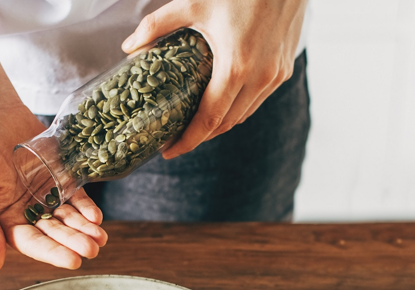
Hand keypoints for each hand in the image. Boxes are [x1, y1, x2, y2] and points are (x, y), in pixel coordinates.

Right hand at [0, 105, 107, 271]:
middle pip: (54, 233)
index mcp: (6, 221)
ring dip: (84, 229)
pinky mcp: (61, 179)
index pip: (32, 243)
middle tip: (92, 250)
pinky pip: (76, 197)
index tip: (73, 261)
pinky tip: (96, 217)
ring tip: (101, 238)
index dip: (52, 253)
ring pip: (68, 218)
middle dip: (73, 242)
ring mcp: (46, 196)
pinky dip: (87, 208)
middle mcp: (28, 213)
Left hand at [122, 0, 306, 158]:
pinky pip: (258, 99)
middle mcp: (260, 78)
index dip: (188, 140)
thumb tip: (129, 47)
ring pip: (244, 114)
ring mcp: (276, 75)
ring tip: (196, 124)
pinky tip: (222, 101)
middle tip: (176, 137)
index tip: (169, 151)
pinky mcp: (284, 68)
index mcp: (236, 67)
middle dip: (201, 136)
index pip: (209, 120)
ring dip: (221, 123)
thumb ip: (157, 25)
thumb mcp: (194, 2)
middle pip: (226, 124)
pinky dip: (239, 107)